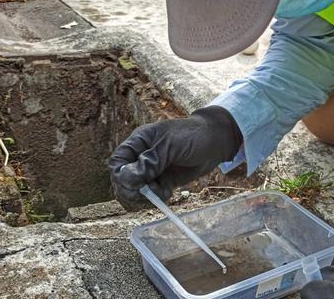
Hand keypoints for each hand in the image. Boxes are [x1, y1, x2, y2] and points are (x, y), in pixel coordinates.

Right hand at [108, 106, 241, 210]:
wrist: (216, 141)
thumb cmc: (192, 135)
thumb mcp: (170, 145)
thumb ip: (150, 161)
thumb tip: (129, 179)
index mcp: (138, 142)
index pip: (117, 163)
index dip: (121, 176)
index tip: (133, 184)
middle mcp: (141, 157)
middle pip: (123, 180)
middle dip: (133, 190)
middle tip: (149, 192)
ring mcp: (152, 170)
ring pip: (137, 190)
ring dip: (146, 196)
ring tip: (162, 191)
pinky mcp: (163, 180)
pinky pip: (152, 195)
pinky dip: (158, 197)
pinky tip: (169, 191)